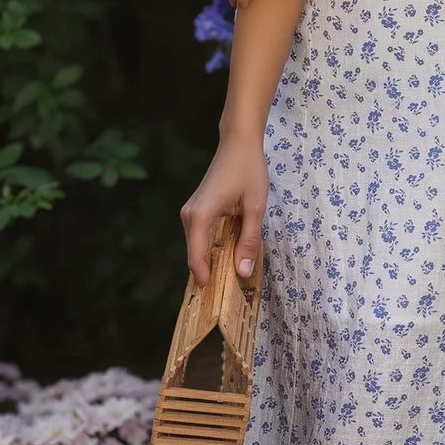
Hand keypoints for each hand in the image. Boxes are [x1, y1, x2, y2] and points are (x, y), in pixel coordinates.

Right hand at [180, 135, 267, 286]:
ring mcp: (190, 213)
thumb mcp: (255, 207)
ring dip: (213, 261)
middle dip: (211, 273)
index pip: (197, 258)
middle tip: (232, 292)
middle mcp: (189, 216)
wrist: (238, 143)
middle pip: (196, 255)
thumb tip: (242, 272)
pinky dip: (213, 248)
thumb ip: (249, 240)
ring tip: (235, 273)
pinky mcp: (196, 210)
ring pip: (198, 247)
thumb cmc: (248, 170)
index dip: (205, 280)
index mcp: (201, 216)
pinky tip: (231, 253)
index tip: (217, 301)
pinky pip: (202, 237)